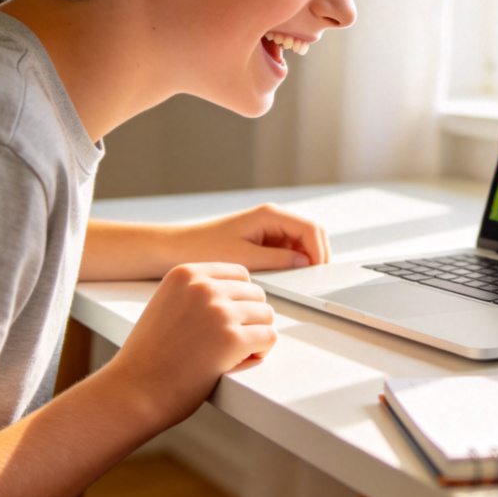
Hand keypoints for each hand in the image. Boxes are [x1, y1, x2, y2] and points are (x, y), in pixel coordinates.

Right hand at [110, 262, 276, 428]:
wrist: (133, 391)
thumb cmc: (149, 356)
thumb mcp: (166, 303)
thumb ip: (196, 292)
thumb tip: (239, 293)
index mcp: (186, 273)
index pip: (239, 274)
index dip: (241, 299)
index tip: (231, 319)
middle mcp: (204, 287)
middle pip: (256, 294)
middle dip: (250, 318)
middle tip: (232, 341)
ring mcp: (219, 311)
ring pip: (266, 315)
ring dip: (257, 335)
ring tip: (236, 352)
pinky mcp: (232, 339)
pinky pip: (268, 337)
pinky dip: (262, 351)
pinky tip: (242, 360)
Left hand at [178, 204, 329, 269]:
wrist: (178, 248)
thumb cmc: (205, 248)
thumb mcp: (245, 258)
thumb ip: (279, 259)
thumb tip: (305, 263)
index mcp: (270, 215)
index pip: (310, 229)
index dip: (319, 251)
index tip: (318, 272)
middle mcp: (273, 218)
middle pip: (311, 234)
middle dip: (317, 255)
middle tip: (315, 280)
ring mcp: (269, 229)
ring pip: (302, 242)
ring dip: (306, 259)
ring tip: (302, 280)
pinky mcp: (264, 240)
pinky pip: (289, 249)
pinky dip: (294, 262)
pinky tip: (289, 277)